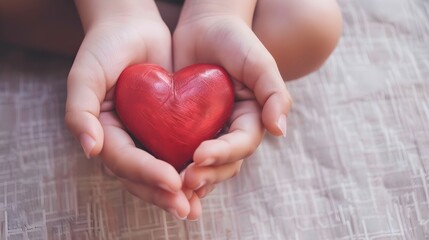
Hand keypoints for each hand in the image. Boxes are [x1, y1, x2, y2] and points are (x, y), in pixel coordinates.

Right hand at [65, 0, 193, 219]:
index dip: (146, 174)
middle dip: (163, 193)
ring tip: (197, 205)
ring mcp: (147, 135)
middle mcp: (125, 139)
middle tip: (186, 208)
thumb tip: (90, 150)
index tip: (172, 181)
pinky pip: (178, 152)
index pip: (124, 161)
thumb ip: (79, 111)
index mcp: (104, 133)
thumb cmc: (105, 47)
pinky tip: (207, 179)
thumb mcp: (85, 74)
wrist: (132, 26)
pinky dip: (191, 167)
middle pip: (142, 176)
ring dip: (179, 190)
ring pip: (162, 170)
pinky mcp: (168, 127)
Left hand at [173, 0, 290, 200]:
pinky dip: (174, 165)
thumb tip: (280, 130)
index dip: (223, 154)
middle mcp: (232, 130)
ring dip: (191, 179)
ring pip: (205, 165)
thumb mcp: (258, 62)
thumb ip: (273, 93)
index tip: (199, 155)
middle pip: (225, 163)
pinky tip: (160, 175)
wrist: (204, 26)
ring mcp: (209, 131)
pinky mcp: (186, 128)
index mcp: (252, 119)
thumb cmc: (235, 40)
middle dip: (207, 173)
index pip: (242, 144)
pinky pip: (181, 152)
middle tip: (185, 179)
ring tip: (173, 188)